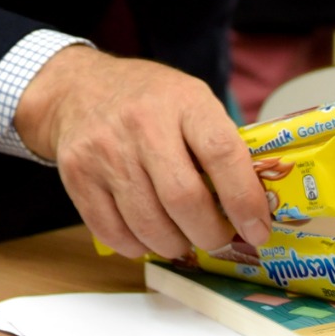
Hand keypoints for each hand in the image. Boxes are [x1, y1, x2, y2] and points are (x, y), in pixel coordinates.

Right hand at [13, 43, 271, 259]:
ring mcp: (105, 150)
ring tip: (182, 241)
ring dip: (174, 246)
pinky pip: (112, 232)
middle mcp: (142, 124)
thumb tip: (255, 204)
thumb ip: (219, 143)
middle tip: (218, 241)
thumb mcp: (190, 100)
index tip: (257, 230)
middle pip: (183, 199)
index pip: (222, 154)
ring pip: (148, 224)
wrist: (78, 88)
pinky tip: (147, 237)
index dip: (244, 201)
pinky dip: (137, 247)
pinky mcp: (77, 175)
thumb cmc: (148, 100)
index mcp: (183, 102)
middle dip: (209, 234)